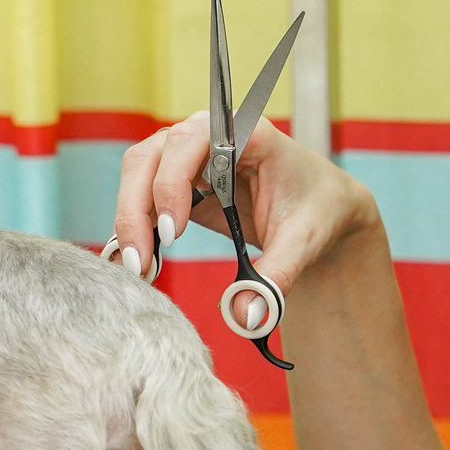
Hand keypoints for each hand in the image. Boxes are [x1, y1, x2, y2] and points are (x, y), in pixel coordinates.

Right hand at [108, 114, 378, 328]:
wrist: (320, 210)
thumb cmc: (317, 210)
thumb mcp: (303, 242)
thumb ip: (275, 276)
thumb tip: (245, 315)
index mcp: (248, 133)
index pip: (193, 140)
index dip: (173, 181)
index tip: (171, 232)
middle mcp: (210, 135)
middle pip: (152, 156)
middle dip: (137, 209)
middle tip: (140, 263)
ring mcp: (189, 155)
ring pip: (138, 173)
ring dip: (129, 219)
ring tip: (139, 270)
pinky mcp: (178, 181)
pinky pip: (142, 195)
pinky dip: (135, 227)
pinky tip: (138, 262)